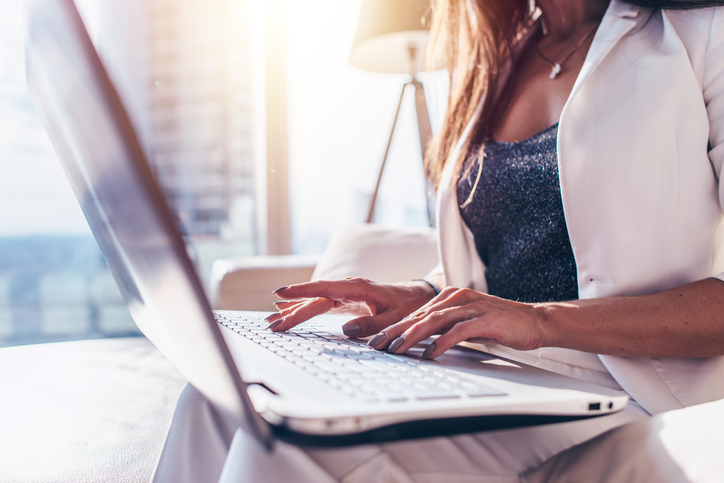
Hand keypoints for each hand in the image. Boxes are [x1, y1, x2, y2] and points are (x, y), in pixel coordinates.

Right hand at [268, 278, 435, 335]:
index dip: (301, 292)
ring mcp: (343, 294)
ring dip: (293, 310)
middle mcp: (346, 288)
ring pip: (314, 301)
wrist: (417, 296)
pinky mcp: (343, 301)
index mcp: (357, 288)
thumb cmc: (408, 306)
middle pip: (314, 299)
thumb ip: (372, 324)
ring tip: (271, 320)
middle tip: (270, 323)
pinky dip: (303, 308)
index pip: (323, 289)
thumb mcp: (395, 318)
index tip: (281, 293)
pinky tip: (287, 312)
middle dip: (291, 310)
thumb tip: (346, 330)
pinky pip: (319, 304)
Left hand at [368, 287, 546, 358]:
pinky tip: (430, 353)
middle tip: (375, 345)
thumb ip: (442, 329)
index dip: (393, 327)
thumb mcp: (464, 325)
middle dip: (395, 331)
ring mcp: (471, 307)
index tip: (375, 341)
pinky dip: (442, 342)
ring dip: (412, 336)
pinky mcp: (485, 319)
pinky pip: (459, 331)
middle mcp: (456, 298)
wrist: (533, 321)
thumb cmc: (497, 325)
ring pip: (434, 321)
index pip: (415, 314)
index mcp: (449, 297)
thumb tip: (416, 344)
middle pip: (419, 315)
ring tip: (396, 349)